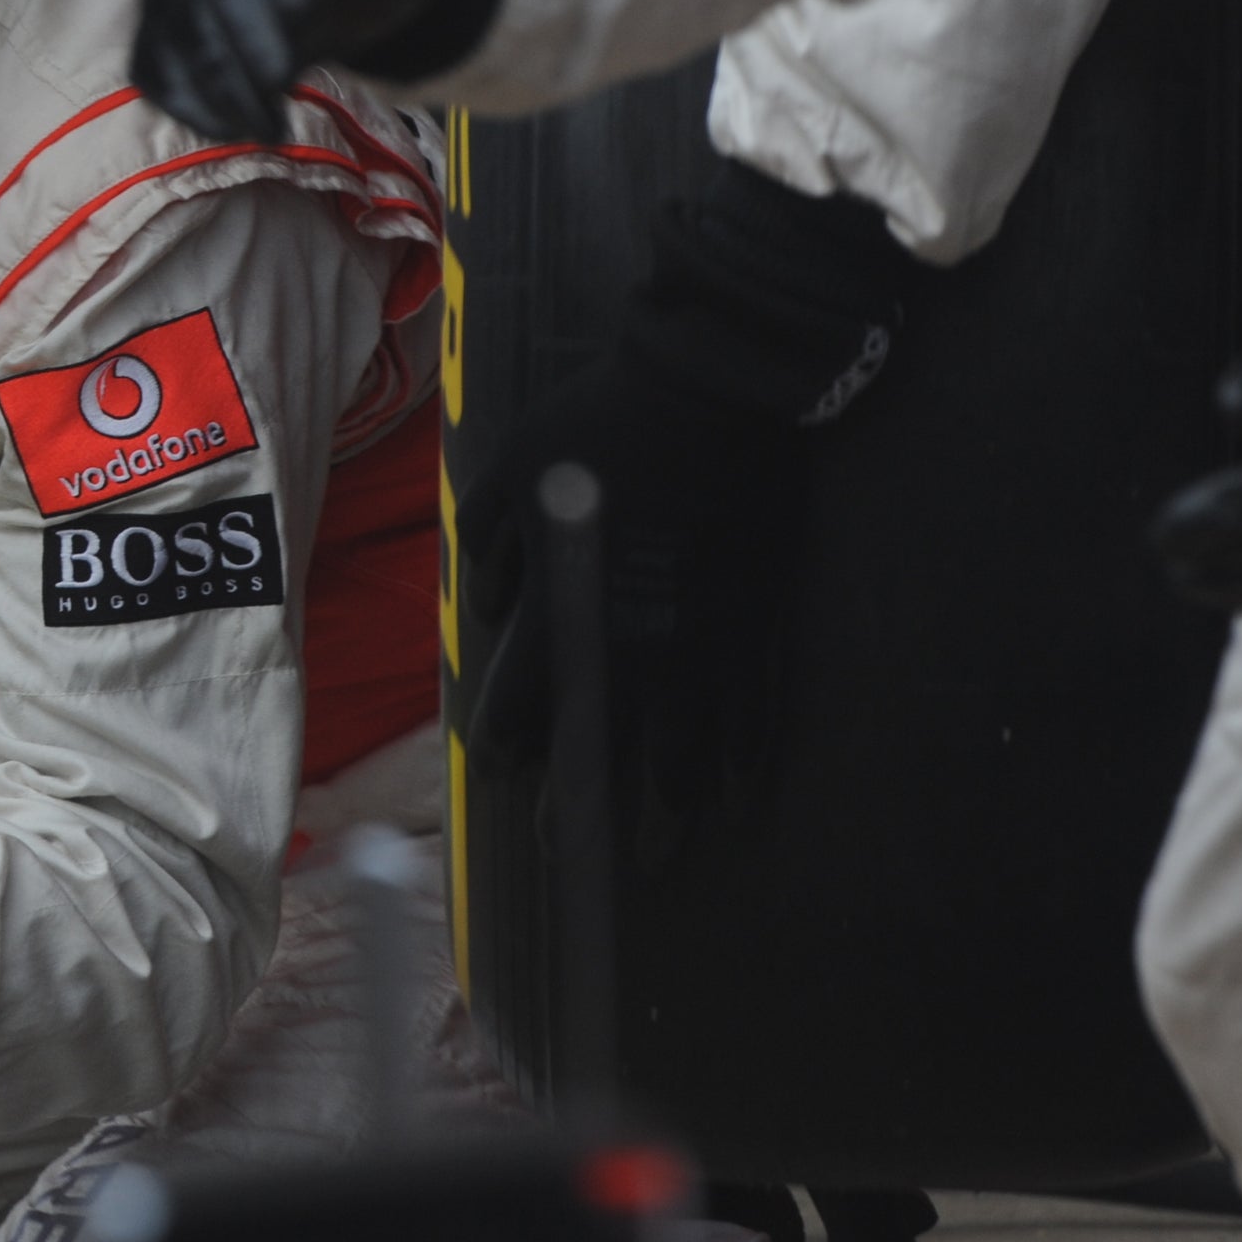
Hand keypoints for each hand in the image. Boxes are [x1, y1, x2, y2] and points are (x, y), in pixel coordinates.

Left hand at [464, 164, 915, 814]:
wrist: (713, 392)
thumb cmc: (602, 425)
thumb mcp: (509, 470)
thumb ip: (489, 542)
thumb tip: (487, 600)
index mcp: (565, 613)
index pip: (525, 709)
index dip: (510, 745)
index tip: (506, 767)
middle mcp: (633, 648)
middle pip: (606, 757)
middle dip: (584, 811)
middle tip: (573, 848)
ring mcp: (702, 644)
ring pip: (686, 755)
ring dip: (670, 809)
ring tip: (660, 849)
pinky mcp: (755, 625)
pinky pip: (752, 716)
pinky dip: (742, 762)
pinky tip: (735, 794)